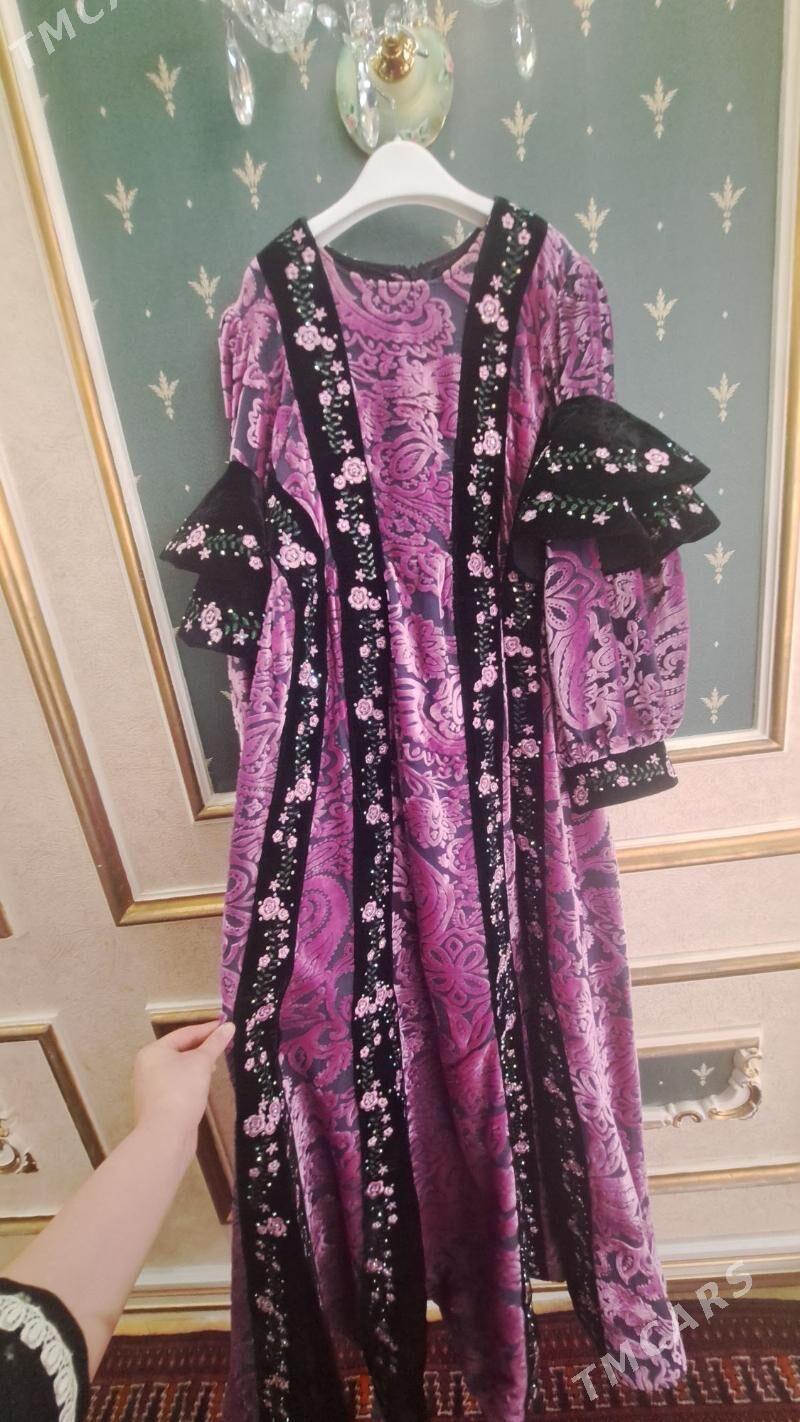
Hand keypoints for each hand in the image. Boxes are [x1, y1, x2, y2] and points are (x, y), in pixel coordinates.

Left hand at [132, 1019, 234, 1145]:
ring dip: (197, 1066)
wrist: (165, 1135)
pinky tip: (203, 1087)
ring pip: (178, 1069)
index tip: (227, 1026)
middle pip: (179, 1050)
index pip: (184, 1033)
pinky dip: (190, 1082)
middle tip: (224, 1046)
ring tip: (216, 1066)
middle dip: (202, 1048)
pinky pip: (176, 1085)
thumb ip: (215, 1043)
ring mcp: (150, 1087)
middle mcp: (147, 1067)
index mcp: (153, 1052)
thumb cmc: (181, 1091)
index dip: (207, 1029)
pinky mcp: (157, 1105)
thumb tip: (229, 1026)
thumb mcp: (202, 1063)